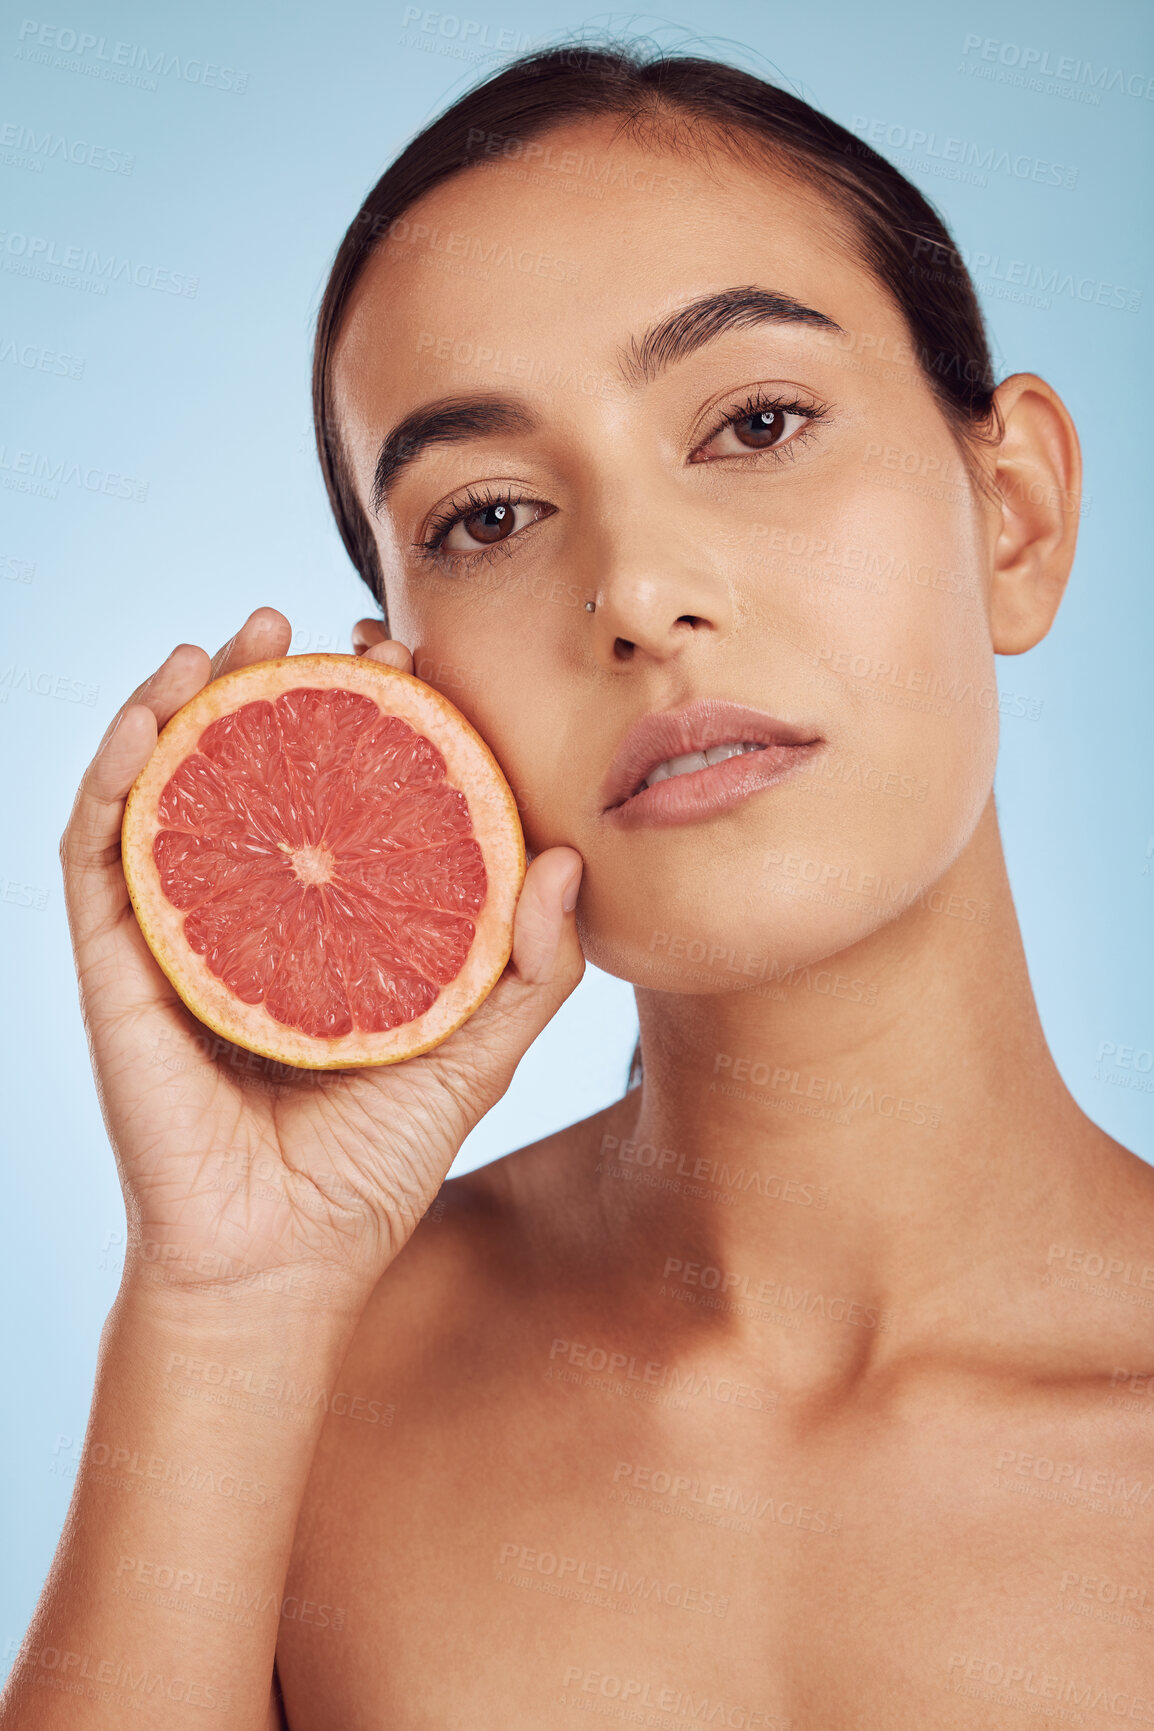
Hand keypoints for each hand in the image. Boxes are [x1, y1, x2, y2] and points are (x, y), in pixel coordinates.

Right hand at [62, 608, 583, 1309]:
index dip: (368, 716)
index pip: (337, 791)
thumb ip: (527, 968)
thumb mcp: (472, 1053)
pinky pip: (100, 846)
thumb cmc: (371, 1165)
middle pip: (254, 767)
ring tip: (243, 633)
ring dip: (193, 697)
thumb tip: (567, 859)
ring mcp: (175, 929)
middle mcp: (248, 911)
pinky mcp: (116, 961)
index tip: (409, 658)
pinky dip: (117, 768)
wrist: (283, 1264)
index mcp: (324, 922)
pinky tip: (155, 709)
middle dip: (285, 681)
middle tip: (336, 627)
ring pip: (171, 783)